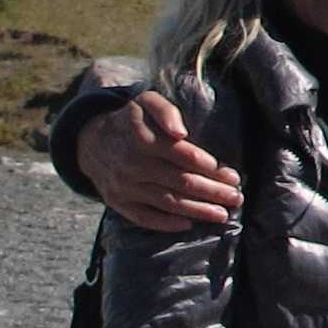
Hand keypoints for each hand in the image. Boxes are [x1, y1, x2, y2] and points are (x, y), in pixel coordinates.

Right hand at [94, 90, 243, 231]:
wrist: (90, 141)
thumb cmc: (130, 121)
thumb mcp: (145, 102)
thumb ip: (166, 111)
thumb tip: (181, 132)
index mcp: (143, 138)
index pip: (185, 156)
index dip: (212, 168)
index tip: (233, 176)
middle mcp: (133, 164)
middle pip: (181, 182)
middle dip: (213, 192)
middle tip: (237, 198)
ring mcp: (124, 186)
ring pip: (167, 202)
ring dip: (198, 210)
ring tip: (222, 215)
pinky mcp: (118, 202)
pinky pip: (144, 217)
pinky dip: (167, 224)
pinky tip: (188, 225)